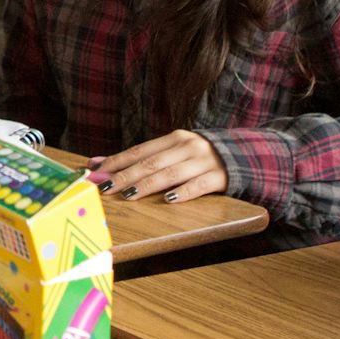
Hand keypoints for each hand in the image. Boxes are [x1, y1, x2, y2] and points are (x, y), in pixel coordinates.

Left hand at [87, 130, 226, 203]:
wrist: (245, 157)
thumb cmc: (199, 158)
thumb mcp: (174, 152)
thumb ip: (142, 158)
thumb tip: (98, 163)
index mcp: (174, 138)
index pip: (139, 151)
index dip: (115, 161)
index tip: (94, 171)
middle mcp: (187, 147)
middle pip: (150, 163)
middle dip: (124, 175)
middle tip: (103, 186)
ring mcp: (204, 161)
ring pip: (170, 174)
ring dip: (147, 185)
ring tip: (127, 194)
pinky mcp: (220, 177)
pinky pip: (198, 185)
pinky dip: (183, 192)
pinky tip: (169, 200)